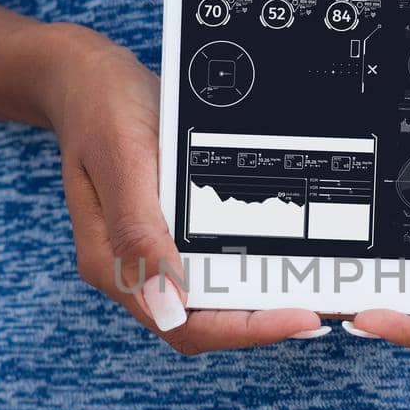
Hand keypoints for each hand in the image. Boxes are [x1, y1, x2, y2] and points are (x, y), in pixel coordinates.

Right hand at [24, 24, 326, 354]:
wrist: (88, 78)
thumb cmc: (103, 111)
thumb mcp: (124, 162)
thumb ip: (140, 236)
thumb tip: (169, 306)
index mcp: (111, 263)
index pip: (183, 324)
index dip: (244, 331)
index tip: (297, 319)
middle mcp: (131, 268)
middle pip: (201, 323)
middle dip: (261, 324)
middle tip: (320, 312)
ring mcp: (150, 252)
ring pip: (209, 301)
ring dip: (257, 304)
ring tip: (312, 295)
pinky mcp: (167, 234)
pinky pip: (210, 266)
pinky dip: (246, 271)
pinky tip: (280, 262)